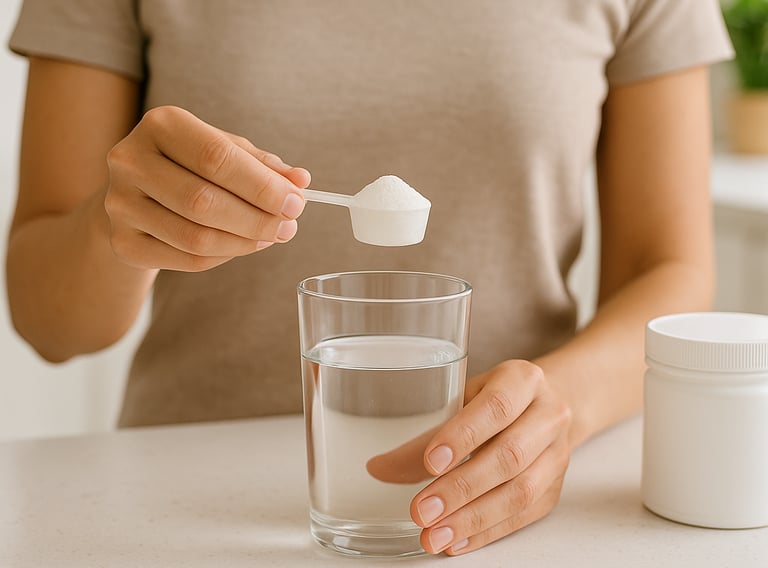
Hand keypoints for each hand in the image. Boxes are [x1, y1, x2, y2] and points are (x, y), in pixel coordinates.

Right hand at [104, 105, 309, 270]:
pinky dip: (224, 256)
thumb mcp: (227, 153)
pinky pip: (186, 259)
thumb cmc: (191, 167)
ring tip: (271, 237)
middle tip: (288, 227)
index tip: (296, 203)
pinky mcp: (123, 242)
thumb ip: (263, 165)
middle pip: (203, 201)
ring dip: (244, 242)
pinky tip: (242, 246)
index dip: (261, 186)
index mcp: (161, 124)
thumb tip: (301, 181)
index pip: (216, 158)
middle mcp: (131, 160)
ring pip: (196, 237)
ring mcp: (120, 204)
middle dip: (257, 219)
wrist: (138, 196)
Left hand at [410, 360, 571, 554]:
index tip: (431, 462)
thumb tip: (379, 469)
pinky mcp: (556, 488)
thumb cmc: (496, 400)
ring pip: (521, 492)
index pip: (496, 407)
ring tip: (434, 534)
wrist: (548, 406)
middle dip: (462, 487)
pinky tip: (456, 540)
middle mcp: (548, 414)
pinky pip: (524, 516)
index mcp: (523, 381)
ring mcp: (557, 454)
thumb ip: (426, 436)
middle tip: (422, 510)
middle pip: (510, 455)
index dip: (464, 436)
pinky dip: (487, 532)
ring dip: (473, 518)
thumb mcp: (464, 401)